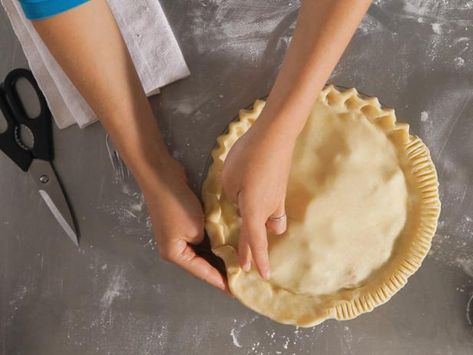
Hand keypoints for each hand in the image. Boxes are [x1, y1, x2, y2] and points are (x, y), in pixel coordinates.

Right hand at [142, 158, 227, 291]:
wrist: (161, 177)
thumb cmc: (178, 206)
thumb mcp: (196, 229)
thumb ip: (208, 241)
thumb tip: (215, 244)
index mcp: (174, 254)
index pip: (201, 272)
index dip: (219, 281)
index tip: (235, 290)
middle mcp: (174, 248)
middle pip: (200, 264)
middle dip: (219, 269)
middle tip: (240, 277)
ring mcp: (177, 235)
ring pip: (201, 250)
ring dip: (217, 254)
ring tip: (236, 262)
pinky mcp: (181, 223)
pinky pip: (200, 237)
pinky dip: (212, 241)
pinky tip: (226, 243)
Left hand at [221, 116, 294, 278]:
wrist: (275, 135)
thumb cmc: (248, 159)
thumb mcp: (229, 181)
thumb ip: (232, 198)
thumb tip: (241, 203)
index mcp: (255, 211)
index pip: (256, 241)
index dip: (257, 259)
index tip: (261, 275)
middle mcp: (270, 209)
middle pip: (264, 233)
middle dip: (255, 246)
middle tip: (248, 260)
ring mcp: (278, 197)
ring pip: (271, 219)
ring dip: (262, 225)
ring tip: (249, 221)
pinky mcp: (280, 186)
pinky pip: (272, 206)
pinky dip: (263, 207)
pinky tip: (253, 194)